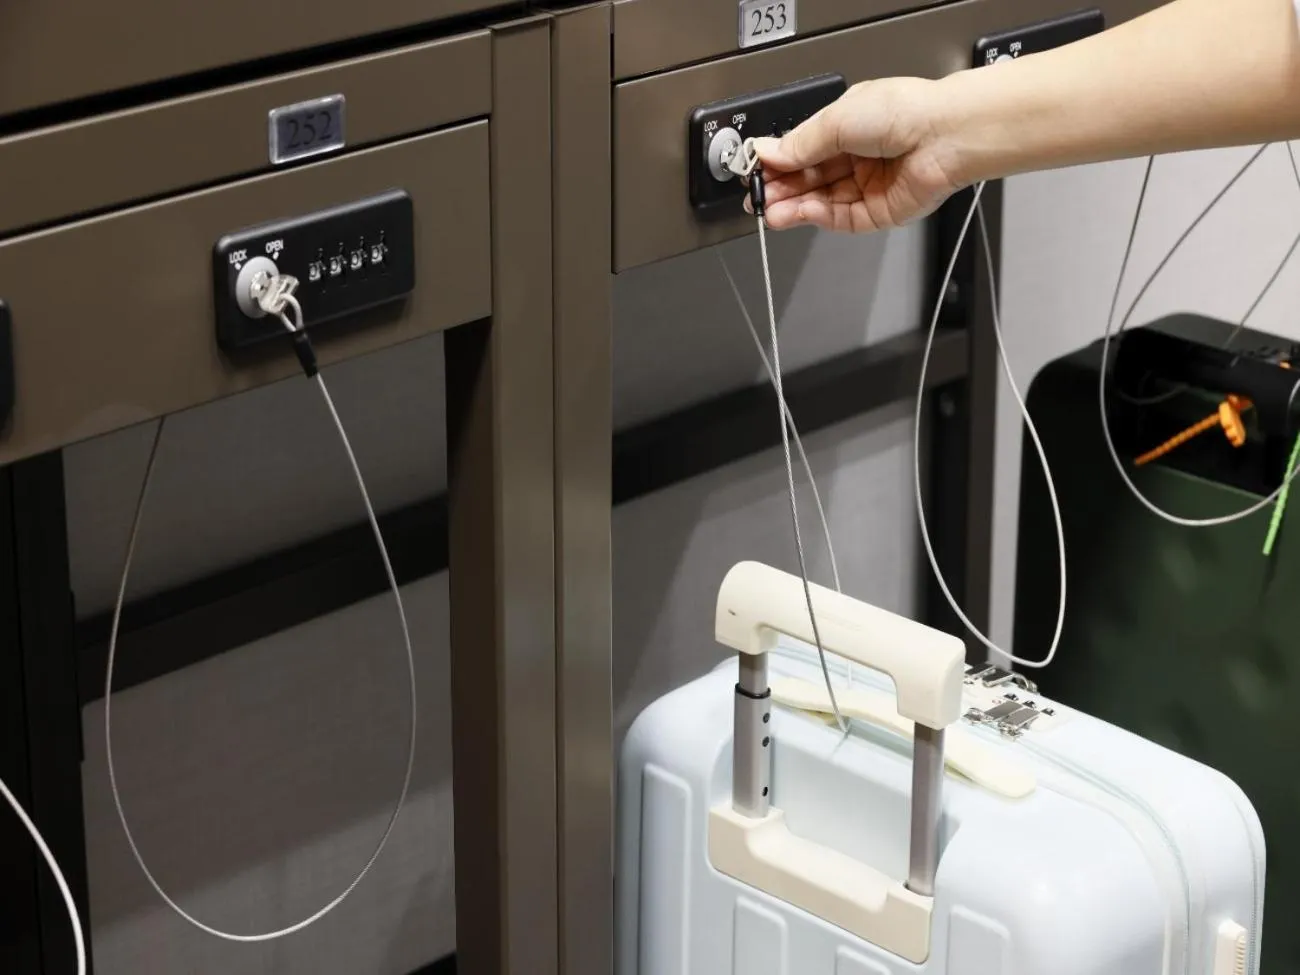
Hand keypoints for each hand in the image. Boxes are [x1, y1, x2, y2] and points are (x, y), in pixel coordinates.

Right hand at [750, 77, 965, 232]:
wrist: (944, 137)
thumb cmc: (902, 113)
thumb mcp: (838, 120)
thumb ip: (800, 143)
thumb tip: (766, 152)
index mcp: (849, 128)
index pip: (803, 150)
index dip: (777, 161)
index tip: (753, 170)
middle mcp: (857, 158)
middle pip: (809, 179)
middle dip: (780, 188)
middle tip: (755, 196)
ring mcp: (867, 187)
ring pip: (821, 202)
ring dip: (792, 206)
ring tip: (768, 211)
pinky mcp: (877, 213)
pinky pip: (840, 218)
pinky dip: (815, 216)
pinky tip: (795, 213)